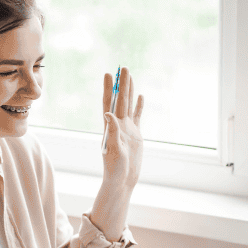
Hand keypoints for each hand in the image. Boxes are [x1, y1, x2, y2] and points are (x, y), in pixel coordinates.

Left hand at [102, 67, 143, 187]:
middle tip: (123, 67)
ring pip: (129, 105)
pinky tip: (140, 96)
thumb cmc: (115, 168)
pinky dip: (139, 106)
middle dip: (122, 84)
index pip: (109, 103)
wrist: (123, 180)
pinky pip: (138, 117)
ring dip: (130, 91)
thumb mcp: (113, 150)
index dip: (109, 89)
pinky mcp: (135, 135)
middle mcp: (117, 125)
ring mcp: (127, 129)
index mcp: (110, 127)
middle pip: (121, 100)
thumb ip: (112, 131)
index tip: (108, 74)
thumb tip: (107, 113)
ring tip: (130, 76)